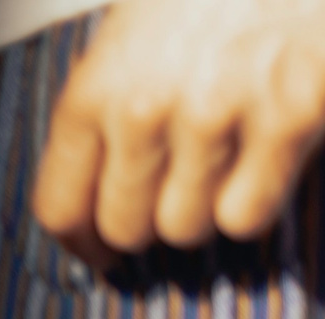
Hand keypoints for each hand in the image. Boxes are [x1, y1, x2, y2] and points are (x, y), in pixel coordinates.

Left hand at [34, 0, 324, 264]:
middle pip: (124, 227)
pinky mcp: (291, 117)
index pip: (62, 208)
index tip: (100, 249)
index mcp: (95, 88)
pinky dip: (253, 203)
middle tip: (172, 194)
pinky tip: (261, 162)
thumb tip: (94, 197)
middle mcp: (146, 109)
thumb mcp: (131, 33)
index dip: (82, 241)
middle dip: (147, 221)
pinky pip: (247, 213)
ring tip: (221, 165)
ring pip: (187, 228)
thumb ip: (106, 109)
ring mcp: (218, 116)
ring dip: (202, 211)